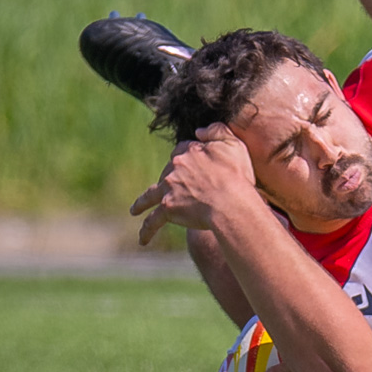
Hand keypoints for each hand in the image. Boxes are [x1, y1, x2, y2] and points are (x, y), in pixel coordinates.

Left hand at [130, 123, 261, 245]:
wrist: (230, 202)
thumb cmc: (235, 175)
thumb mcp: (232, 144)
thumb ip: (216, 131)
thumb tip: (198, 131)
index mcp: (188, 152)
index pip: (182, 151)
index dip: (188, 158)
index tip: (193, 165)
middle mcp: (174, 168)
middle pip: (167, 172)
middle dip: (170, 179)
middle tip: (178, 190)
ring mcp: (168, 189)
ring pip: (150, 195)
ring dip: (142, 203)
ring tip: (135, 209)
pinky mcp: (168, 209)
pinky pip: (153, 221)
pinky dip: (147, 230)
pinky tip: (143, 240)